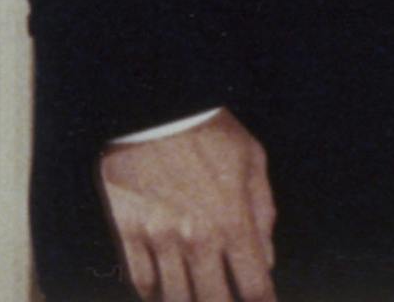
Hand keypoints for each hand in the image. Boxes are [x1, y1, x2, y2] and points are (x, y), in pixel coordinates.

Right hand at [98, 110, 276, 301]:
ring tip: (198, 298)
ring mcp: (160, 239)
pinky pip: (140, 280)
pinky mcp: (128, 234)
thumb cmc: (210, 132)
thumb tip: (265, 257)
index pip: (254, 283)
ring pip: (173, 298)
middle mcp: (197, 238)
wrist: (156, 111)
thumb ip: (263, 212)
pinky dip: (153, 293)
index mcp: (234, 220)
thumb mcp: (253, 161)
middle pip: (212, 301)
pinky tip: (164, 292)